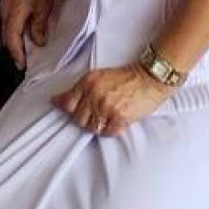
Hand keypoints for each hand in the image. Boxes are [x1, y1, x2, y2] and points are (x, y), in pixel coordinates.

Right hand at [0, 0, 55, 68]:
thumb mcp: (44, 5)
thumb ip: (39, 25)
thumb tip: (38, 43)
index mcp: (12, 13)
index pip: (12, 39)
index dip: (17, 54)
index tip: (22, 65)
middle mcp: (5, 12)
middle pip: (7, 37)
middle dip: (14, 51)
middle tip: (23, 63)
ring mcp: (4, 7)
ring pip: (7, 30)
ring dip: (14, 42)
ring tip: (24, 53)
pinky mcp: (8, 3)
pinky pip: (9, 23)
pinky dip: (15, 32)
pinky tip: (23, 36)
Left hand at [55, 63, 171, 136]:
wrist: (150, 78)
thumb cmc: (127, 77)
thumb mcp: (100, 76)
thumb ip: (83, 88)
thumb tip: (62, 100)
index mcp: (88, 82)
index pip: (67, 102)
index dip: (64, 108)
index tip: (58, 107)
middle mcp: (95, 94)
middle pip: (78, 118)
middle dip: (85, 119)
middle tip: (95, 115)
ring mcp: (106, 106)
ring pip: (92, 128)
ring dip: (98, 126)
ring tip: (107, 119)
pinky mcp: (119, 117)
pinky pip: (107, 133)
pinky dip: (111, 131)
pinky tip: (116, 123)